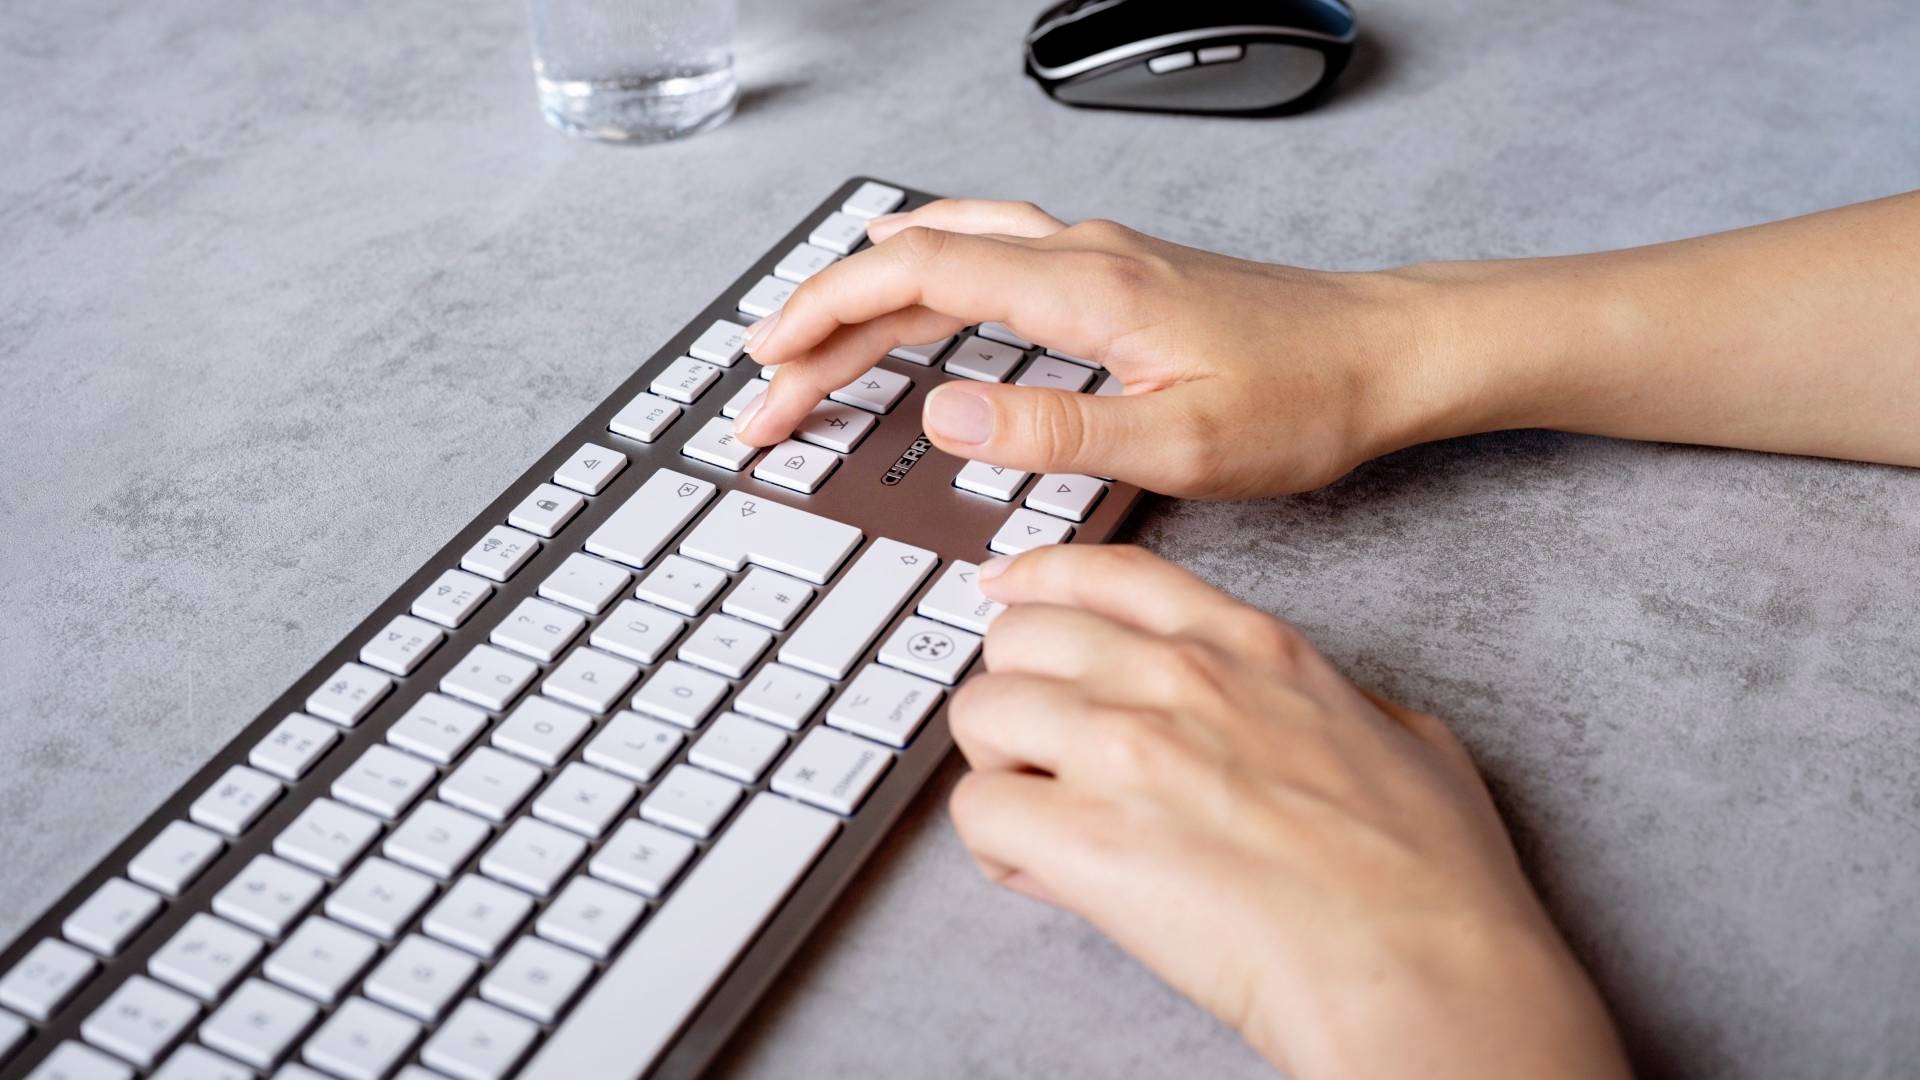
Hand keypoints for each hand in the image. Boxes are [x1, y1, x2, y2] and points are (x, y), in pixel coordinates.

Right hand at [732, 199, 1445, 498]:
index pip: (914, 275)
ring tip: (809, 347)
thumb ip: (1056, 428)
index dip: (825, 315)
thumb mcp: (1181, 440)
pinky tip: (913, 301)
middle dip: (823, 323)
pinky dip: (922, 283)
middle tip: (765, 388)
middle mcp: (1079, 255)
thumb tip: (944, 415)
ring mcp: (1094, 258)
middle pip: (913, 262)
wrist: (1385, 356)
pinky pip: (987, 259)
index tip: (766, 366)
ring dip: (867, 298)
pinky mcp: (1112, 277)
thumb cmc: (1304, 399)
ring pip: (945, 253)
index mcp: (1082, 287)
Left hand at [949, 544, 1630, 1079]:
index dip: (1038, 582)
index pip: (1106, 573)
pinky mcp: (1086, 838)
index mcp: (1248, 647)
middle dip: (1019, 692)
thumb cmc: (1431, 880)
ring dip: (999, 766)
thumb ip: (1333, 704)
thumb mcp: (1407, 739)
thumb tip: (1321, 715)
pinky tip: (1051, 875)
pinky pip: (977, 811)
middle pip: (1018, 636)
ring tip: (1046, 818)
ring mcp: (1125, 749)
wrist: (1421, 970)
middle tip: (1042, 750)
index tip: (1008, 594)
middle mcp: (1174, 677)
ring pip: (980, 712)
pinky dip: (998, 847)